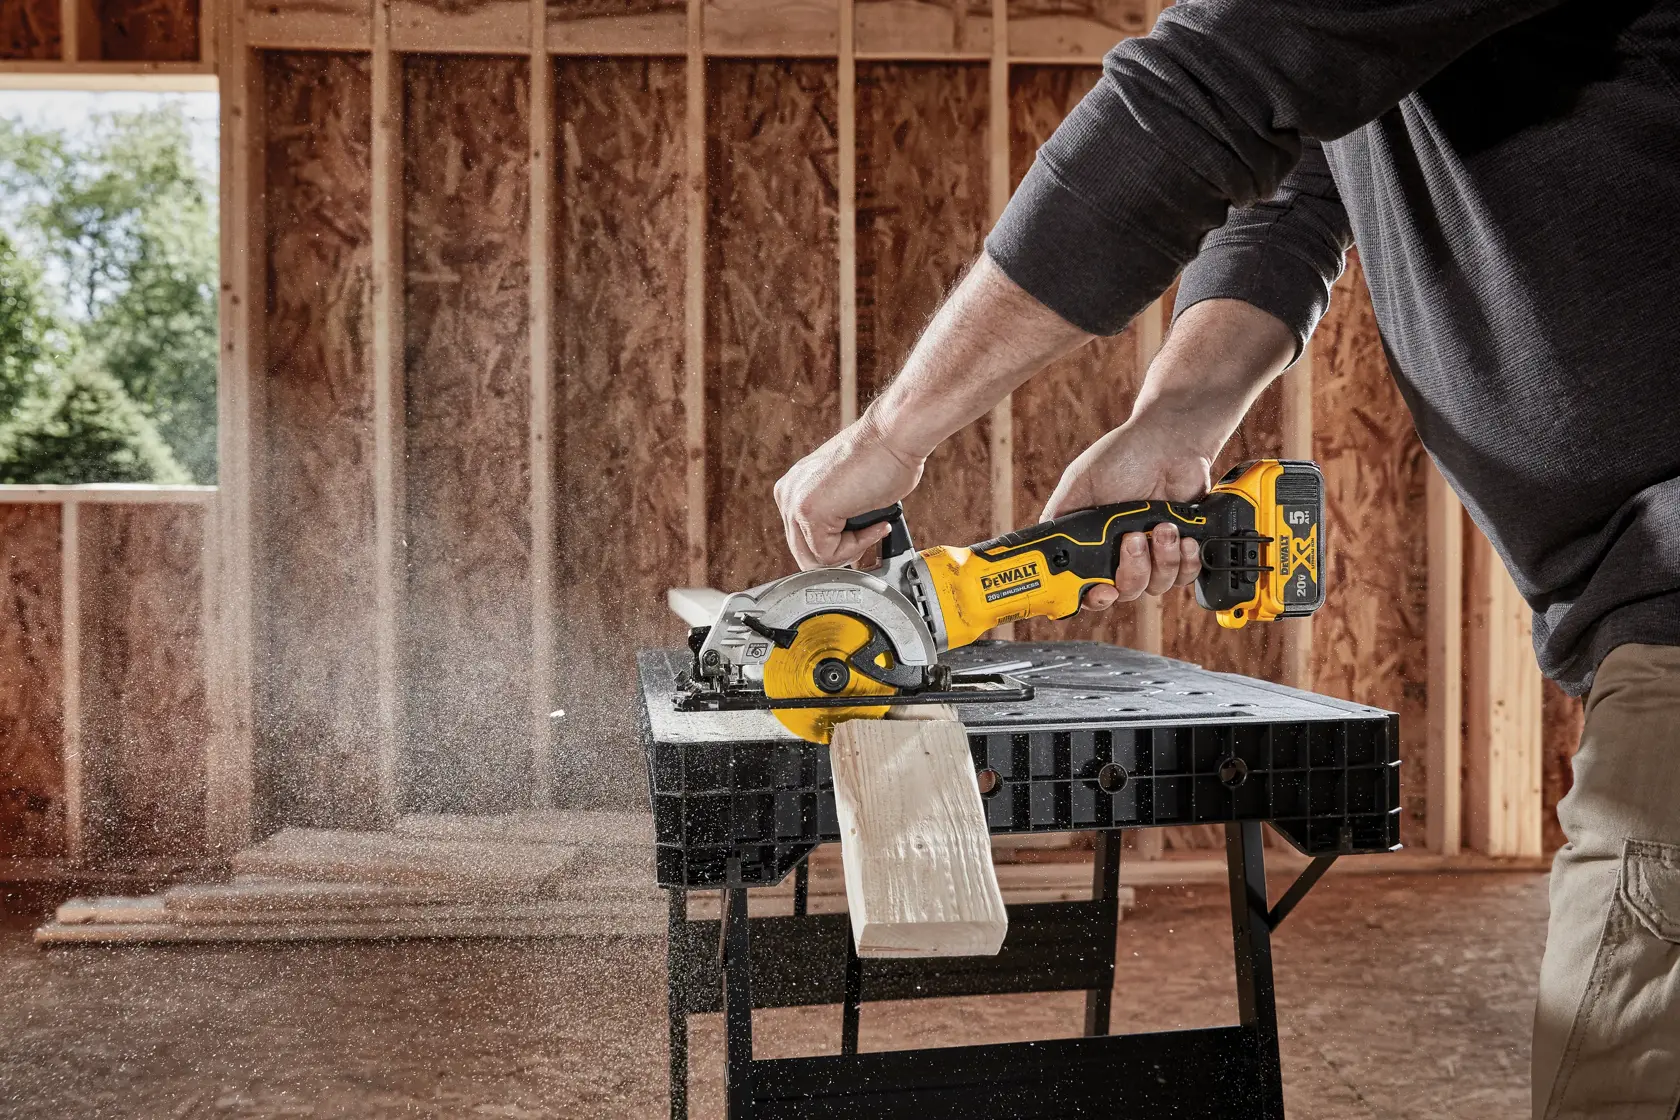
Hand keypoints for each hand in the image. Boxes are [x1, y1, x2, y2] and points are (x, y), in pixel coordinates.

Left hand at [775, 415, 925, 568]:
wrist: (895, 435)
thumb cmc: (885, 457)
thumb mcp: (847, 491)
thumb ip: (835, 513)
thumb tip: (840, 540)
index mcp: (794, 487)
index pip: (804, 539)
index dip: (838, 544)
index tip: (863, 529)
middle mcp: (788, 493)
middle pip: (805, 553)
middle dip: (841, 552)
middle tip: (869, 534)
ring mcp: (795, 503)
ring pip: (814, 559)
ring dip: (849, 551)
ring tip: (872, 527)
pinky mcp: (809, 512)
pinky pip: (828, 555)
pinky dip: (857, 546)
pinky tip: (874, 523)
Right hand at [1040, 421, 1211, 611]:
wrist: (1168, 441)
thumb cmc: (1122, 457)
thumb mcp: (1079, 483)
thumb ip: (1060, 515)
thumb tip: (1039, 543)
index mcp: (1097, 545)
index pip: (1091, 587)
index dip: (1095, 598)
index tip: (1104, 591)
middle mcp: (1125, 555)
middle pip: (1126, 591)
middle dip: (1132, 571)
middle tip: (1133, 539)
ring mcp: (1156, 554)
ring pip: (1157, 586)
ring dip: (1162, 560)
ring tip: (1162, 527)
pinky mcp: (1185, 549)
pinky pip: (1186, 575)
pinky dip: (1187, 560)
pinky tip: (1184, 537)